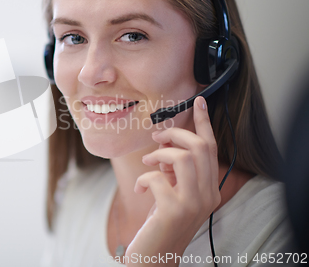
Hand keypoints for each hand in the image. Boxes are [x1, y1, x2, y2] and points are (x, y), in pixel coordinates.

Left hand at [125, 96, 219, 265]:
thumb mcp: (173, 191)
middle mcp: (208, 196)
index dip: (204, 122)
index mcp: (210, 189)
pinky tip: (141, 189)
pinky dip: (144, 177)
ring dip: (159, 155)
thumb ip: (176, 169)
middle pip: (199, 147)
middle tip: (156, 139)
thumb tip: (165, 140)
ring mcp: (193, 204)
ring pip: (182, 157)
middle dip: (175, 135)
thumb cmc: (161, 222)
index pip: (211, 148)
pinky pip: (157, 177)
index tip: (198, 100)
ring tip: (148, 163)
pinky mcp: (173, 210)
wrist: (156, 256)